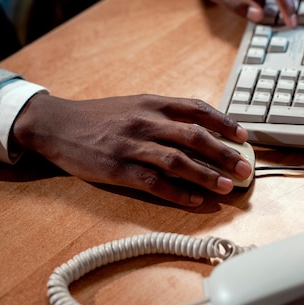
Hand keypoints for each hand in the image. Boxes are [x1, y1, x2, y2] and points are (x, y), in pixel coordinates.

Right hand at [12, 92, 252, 206]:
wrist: (59, 125)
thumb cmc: (100, 117)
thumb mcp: (134, 106)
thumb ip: (164, 115)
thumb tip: (200, 130)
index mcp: (153, 104)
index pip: (197, 109)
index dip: (224, 122)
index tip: (243, 135)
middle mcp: (146, 122)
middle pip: (194, 137)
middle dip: (224, 153)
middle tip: (244, 168)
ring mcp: (132, 146)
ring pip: (178, 161)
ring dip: (206, 176)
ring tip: (226, 187)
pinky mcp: (119, 169)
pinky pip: (155, 183)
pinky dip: (178, 193)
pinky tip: (194, 200)